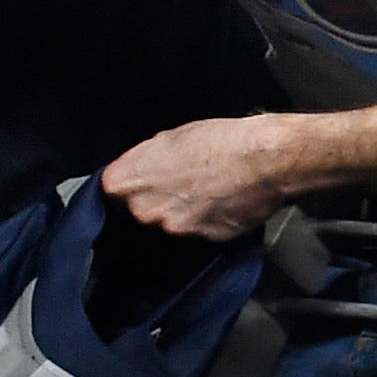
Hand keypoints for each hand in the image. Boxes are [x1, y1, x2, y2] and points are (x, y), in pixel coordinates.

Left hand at [100, 114, 306, 237]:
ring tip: (207, 192)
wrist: (265, 160)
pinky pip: (199, 231)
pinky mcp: (205, 239)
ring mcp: (174, 228)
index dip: (131, 182)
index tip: (145, 177)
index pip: (111, 190)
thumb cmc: (219, 140)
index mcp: (126, 183)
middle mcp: (144, 210)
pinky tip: (223, 202)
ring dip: (183, 212)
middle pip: (140, 210)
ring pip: (171, 222)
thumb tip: (141, 170)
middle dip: (156, 199)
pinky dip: (208, 220)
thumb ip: (144, 160)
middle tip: (181, 183)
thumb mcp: (169, 138)